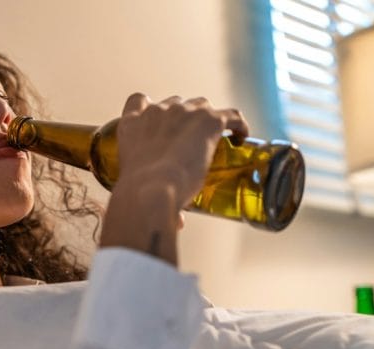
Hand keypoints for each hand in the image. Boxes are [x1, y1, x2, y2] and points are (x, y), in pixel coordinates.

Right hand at [99, 93, 248, 264]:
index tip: (162, 122)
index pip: (139, 101)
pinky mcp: (209, 120)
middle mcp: (157, 112)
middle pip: (177, 104)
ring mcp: (184, 112)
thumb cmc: (139, 194)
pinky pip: (231, 115)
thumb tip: (177, 222)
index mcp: (132, 124)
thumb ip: (156, 198)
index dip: (152, 109)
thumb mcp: (137, 186)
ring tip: (218, 138)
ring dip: (209, 118)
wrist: (151, 189)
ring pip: (203, 106)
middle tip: (192, 142)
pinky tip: (241, 137)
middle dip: (184, 118)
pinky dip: (238, 125)